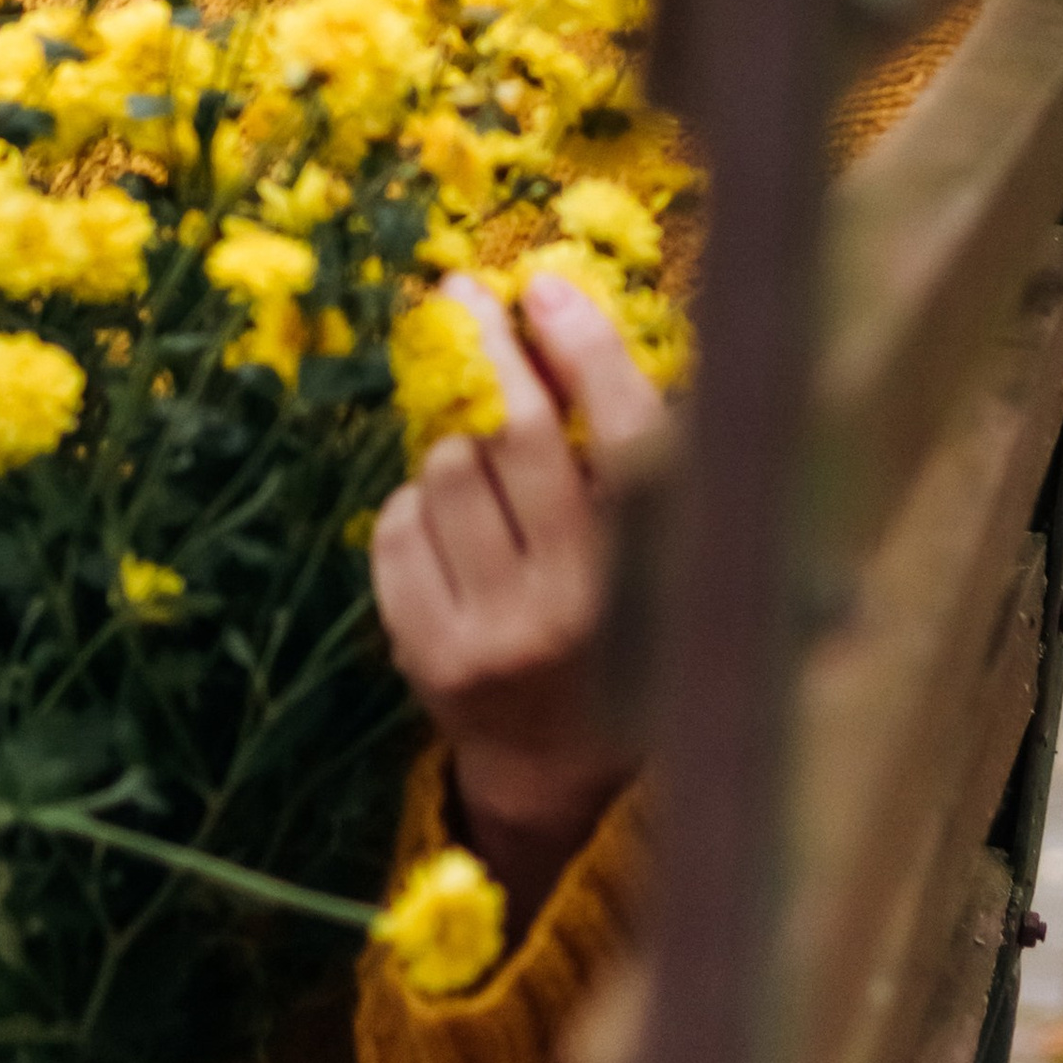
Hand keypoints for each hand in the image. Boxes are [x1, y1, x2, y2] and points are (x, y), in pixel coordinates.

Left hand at [370, 268, 660, 891]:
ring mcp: (491, 638)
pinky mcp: (423, 653)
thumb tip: (574, 323)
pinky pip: (397, 525)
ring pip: (446, 473)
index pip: (629, 447)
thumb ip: (645, 469)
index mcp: (660, 590)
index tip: (549, 288)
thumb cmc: (622, 636)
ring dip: (455, 442)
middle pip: (519, 441)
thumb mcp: (666, 567)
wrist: (551, 774)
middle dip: (488, 351)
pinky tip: (448, 521)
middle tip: (466, 297)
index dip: (590, 357)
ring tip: (479, 458)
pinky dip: (415, 501)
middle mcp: (574, 614)